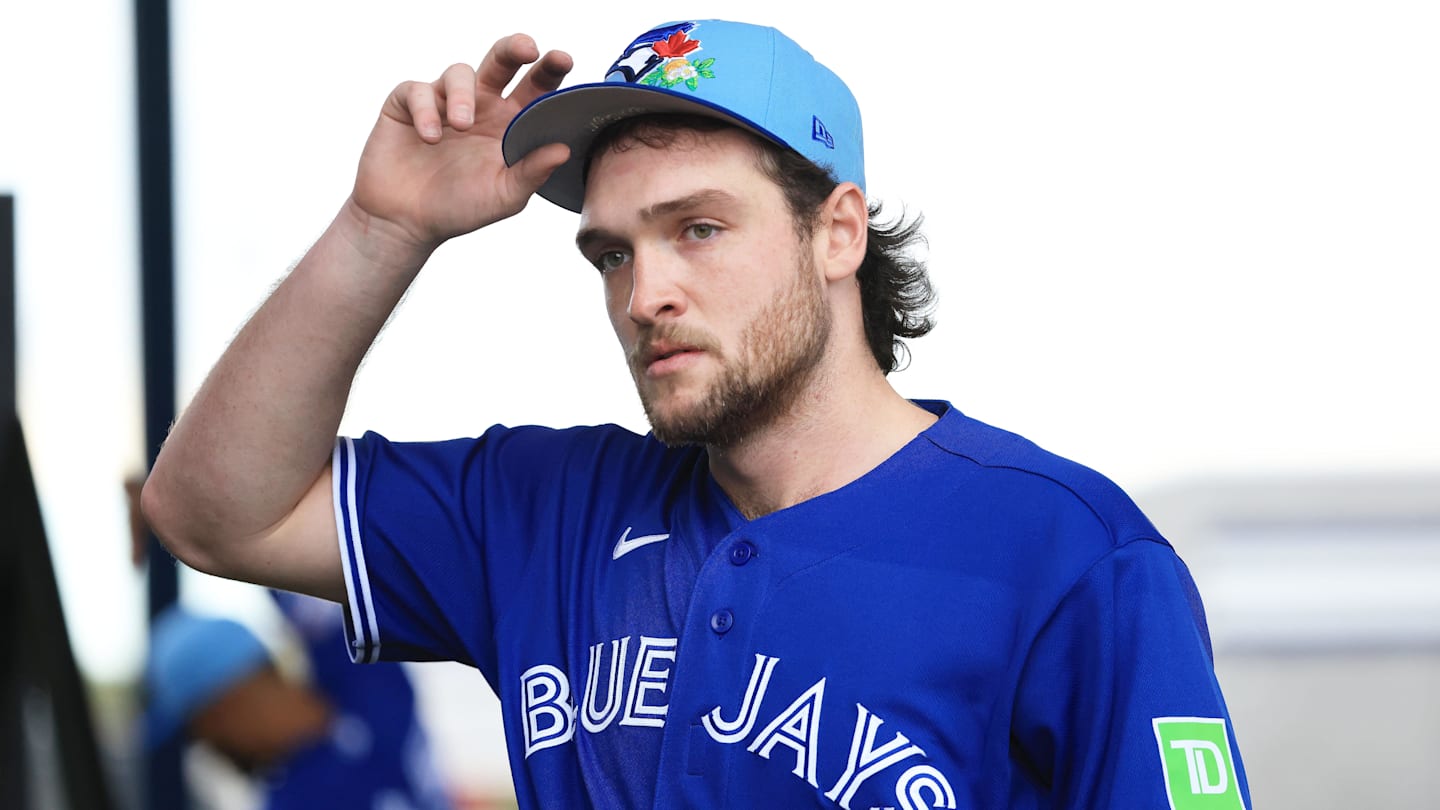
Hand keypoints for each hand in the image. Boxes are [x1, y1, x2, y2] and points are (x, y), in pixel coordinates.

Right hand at [348, 34, 572, 252]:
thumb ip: (532, 173)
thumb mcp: (503, 197)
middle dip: (515, 49)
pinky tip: (429, 137)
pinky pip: (418, 90)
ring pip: (459, 72)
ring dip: (463, 94)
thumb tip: (564, 150)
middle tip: (528, 49)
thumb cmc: (459, 208)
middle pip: (501, 62)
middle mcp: (480, 106)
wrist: (406, 222)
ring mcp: (444, 102)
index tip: (564, 60)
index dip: (550, 71)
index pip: (535, 89)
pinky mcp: (408, 105)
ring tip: (462, 125)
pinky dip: (425, 110)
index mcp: (509, 123)